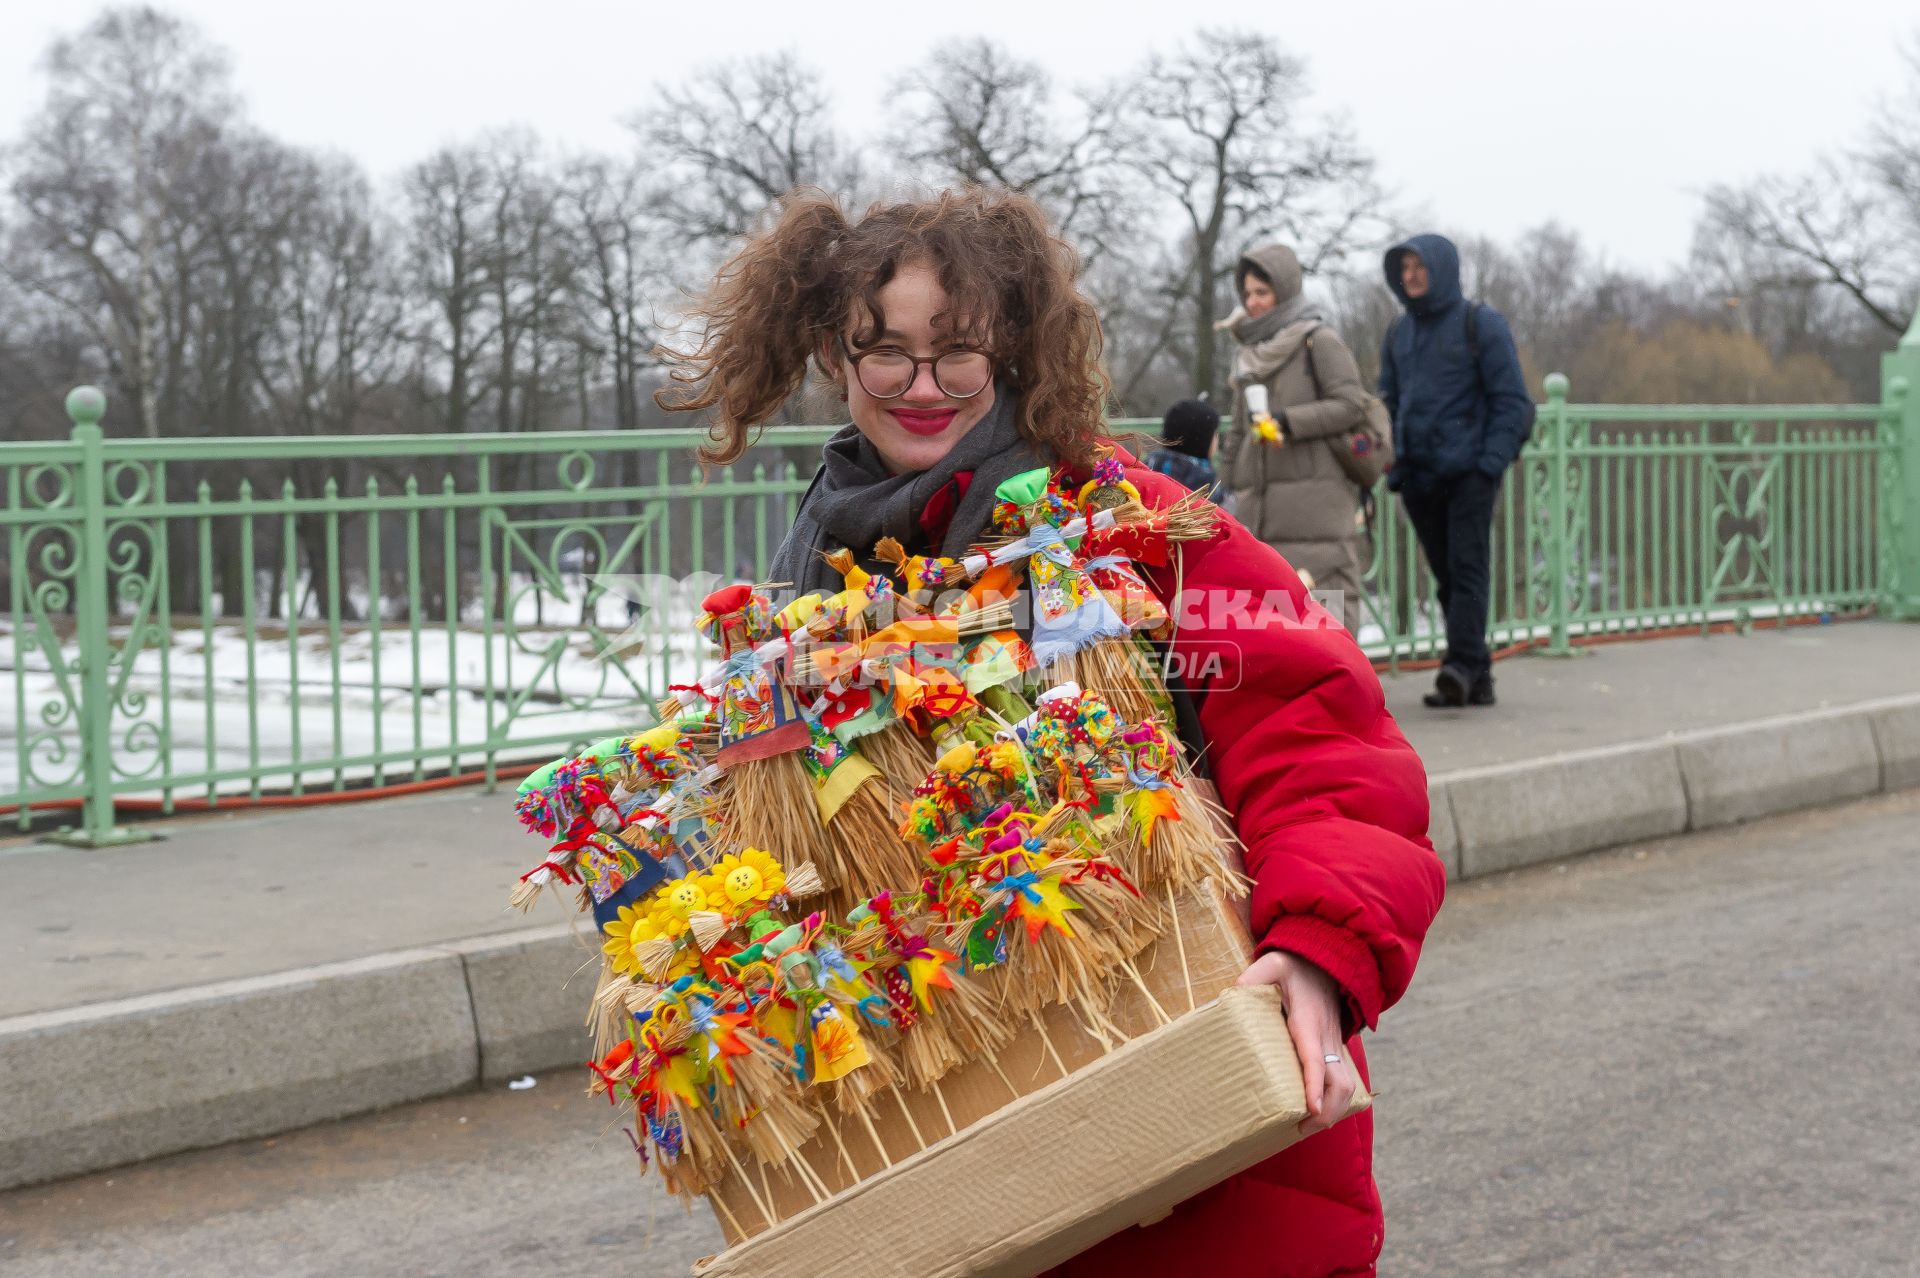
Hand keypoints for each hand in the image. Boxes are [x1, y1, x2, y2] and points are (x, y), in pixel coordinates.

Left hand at [1237, 950, 1354, 1136]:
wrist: (1327, 962)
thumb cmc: (1295, 967)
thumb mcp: (1271, 964)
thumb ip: (1253, 977)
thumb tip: (1236, 993)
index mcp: (1309, 1023)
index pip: (1314, 1059)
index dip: (1314, 1086)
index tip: (1310, 1110)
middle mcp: (1326, 1038)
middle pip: (1340, 1083)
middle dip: (1328, 1112)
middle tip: (1302, 1129)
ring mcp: (1333, 1044)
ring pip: (1347, 1085)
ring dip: (1334, 1110)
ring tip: (1309, 1127)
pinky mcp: (1333, 1048)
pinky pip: (1342, 1079)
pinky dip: (1335, 1100)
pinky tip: (1317, 1112)